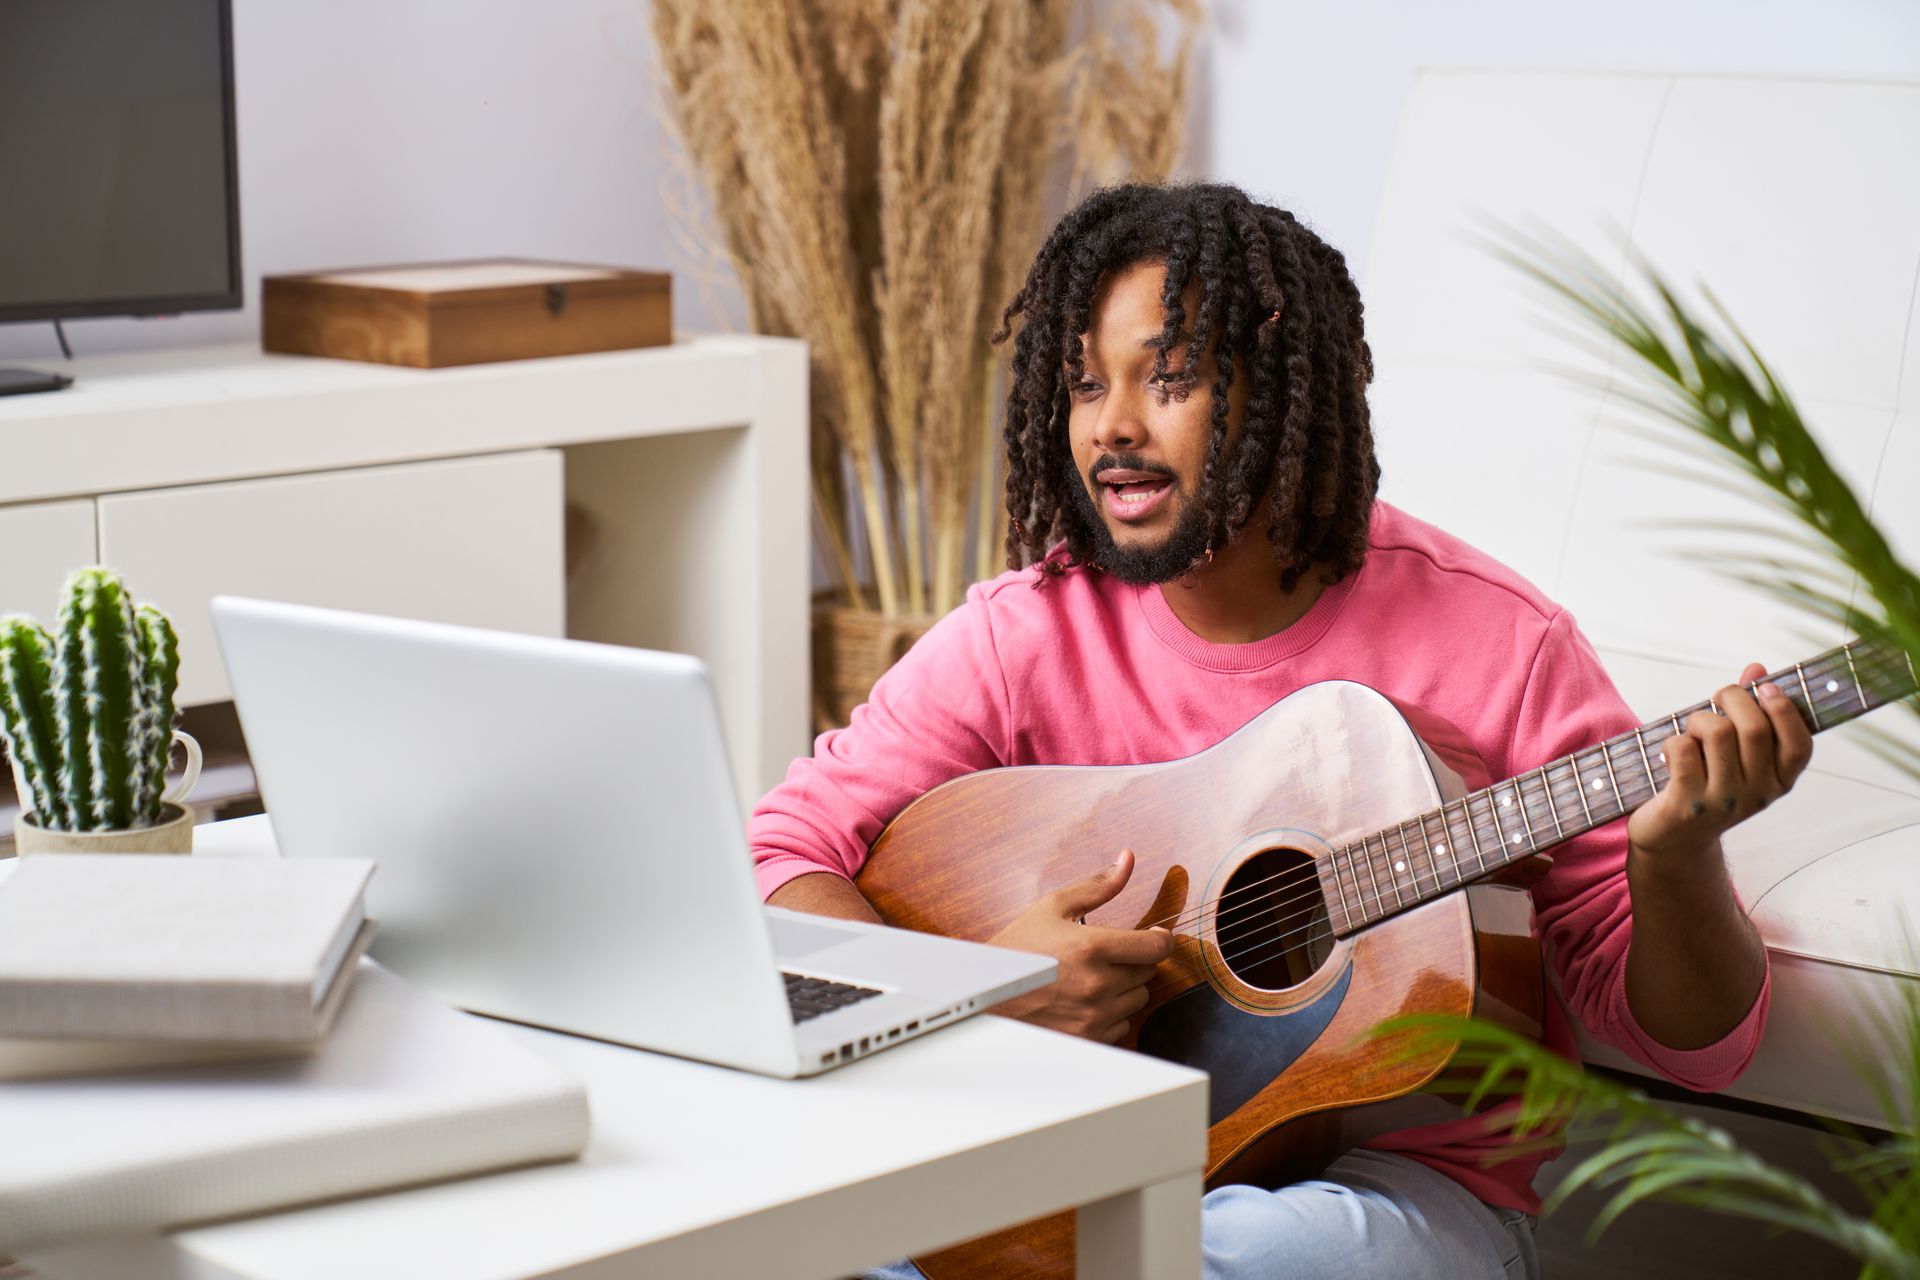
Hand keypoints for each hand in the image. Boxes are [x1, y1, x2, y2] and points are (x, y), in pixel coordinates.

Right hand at [987, 849, 1173, 1042]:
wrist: (986, 993)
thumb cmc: (1019, 948)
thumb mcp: (1053, 906)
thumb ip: (1098, 885)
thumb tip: (1127, 859)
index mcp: (1092, 947)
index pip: (1156, 947)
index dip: (1161, 939)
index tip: (1155, 936)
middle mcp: (1097, 985)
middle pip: (1148, 972)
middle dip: (1134, 960)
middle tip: (1106, 954)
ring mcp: (1093, 1016)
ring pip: (1137, 999)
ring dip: (1125, 987)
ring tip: (1093, 977)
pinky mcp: (1089, 1038)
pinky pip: (1121, 1024)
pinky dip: (1111, 1012)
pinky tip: (1085, 999)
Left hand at [1626, 661, 1813, 876]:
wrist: (1672, 838)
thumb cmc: (1706, 782)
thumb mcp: (1735, 753)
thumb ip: (1750, 711)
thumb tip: (1757, 668)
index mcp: (1778, 782)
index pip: (1800, 746)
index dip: (1785, 711)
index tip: (1767, 687)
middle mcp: (1757, 795)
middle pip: (1754, 729)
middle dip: (1734, 698)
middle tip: (1720, 696)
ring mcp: (1723, 802)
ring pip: (1717, 732)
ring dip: (1699, 719)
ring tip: (1692, 730)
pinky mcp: (1687, 805)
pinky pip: (1683, 749)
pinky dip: (1674, 741)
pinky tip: (1671, 755)